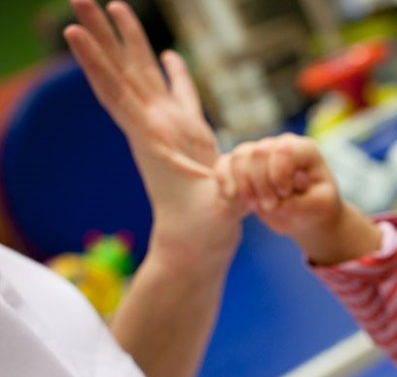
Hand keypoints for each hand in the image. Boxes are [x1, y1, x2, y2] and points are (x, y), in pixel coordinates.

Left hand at [64, 0, 240, 272]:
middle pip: (122, 73)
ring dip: (129, 43)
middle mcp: (154, 129)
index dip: (96, 63)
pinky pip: (176, 97)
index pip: (118, 95)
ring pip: (142, 77)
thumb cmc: (205, 233)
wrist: (196, 247)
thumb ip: (230, 197)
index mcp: (154, 141)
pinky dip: (172, 74)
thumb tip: (238, 188)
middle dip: (101, 35)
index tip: (73, 31)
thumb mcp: (222, 213)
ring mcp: (169, 131)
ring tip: (117, 6)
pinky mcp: (186, 139)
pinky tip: (169, 54)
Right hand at [215, 133, 380, 264]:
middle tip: (270, 206)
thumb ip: (303, 200)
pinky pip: (225, 163)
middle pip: (258, 153)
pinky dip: (224, 178)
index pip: (283, 151)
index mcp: (304, 150)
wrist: (306, 215)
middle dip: (261, 184)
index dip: (278, 175)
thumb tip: (283, 193)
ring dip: (244, 185)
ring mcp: (260, 153)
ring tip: (256, 206)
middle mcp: (280, 145)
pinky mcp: (244, 166)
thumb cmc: (317, 207)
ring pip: (239, 157)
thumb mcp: (319, 206)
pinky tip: (230, 195)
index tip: (286, 194)